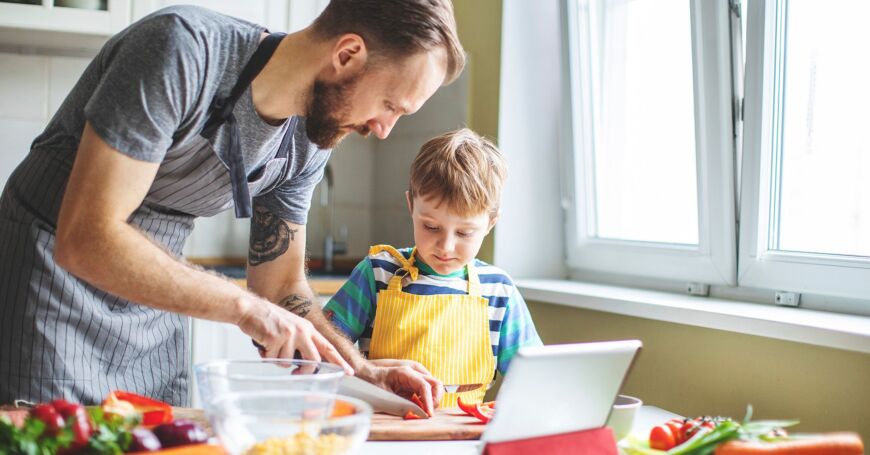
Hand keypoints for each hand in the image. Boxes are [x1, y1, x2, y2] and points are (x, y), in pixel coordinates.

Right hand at [236, 297, 352, 374]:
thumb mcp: (292, 327)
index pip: (328, 347)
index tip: (349, 371)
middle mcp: (302, 331)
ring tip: (270, 346)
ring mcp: (289, 334)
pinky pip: (272, 359)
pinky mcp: (275, 338)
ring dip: (276, 359)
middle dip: (304, 371)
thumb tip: (307, 364)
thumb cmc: (268, 320)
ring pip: (287, 363)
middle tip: (296, 373)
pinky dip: (265, 356)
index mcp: (308, 329)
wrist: (250, 309)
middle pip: (312, 361)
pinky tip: (263, 343)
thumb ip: (301, 343)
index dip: (339, 361)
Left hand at [363, 359, 442, 415]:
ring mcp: (415, 376)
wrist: (365, 374)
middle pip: (435, 384)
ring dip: (431, 400)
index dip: (430, 401)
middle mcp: (414, 372)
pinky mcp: (414, 383)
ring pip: (433, 388)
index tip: (429, 414)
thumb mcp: (384, 394)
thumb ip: (400, 403)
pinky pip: (426, 392)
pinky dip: (426, 401)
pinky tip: (418, 408)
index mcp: (406, 372)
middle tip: (428, 413)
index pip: (425, 386)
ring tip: (423, 412)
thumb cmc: (372, 381)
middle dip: (435, 399)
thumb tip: (414, 413)